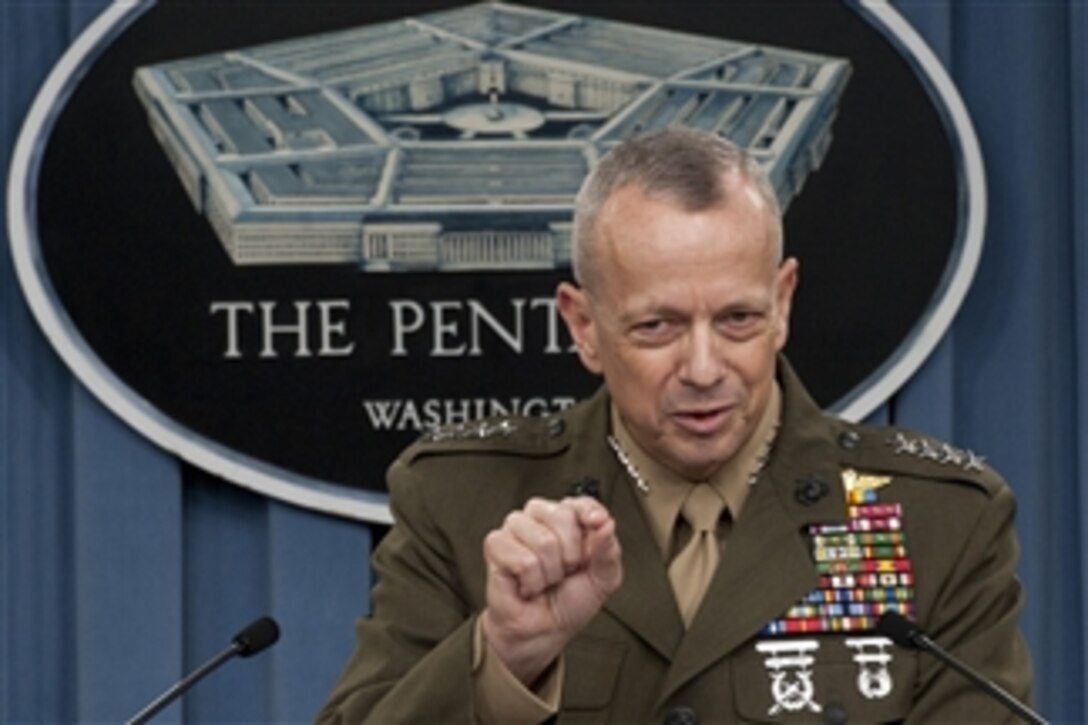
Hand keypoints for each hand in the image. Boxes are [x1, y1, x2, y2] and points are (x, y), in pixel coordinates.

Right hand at [480, 496, 622, 685]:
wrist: (543, 631)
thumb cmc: (568, 603)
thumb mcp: (603, 579)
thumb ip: (609, 550)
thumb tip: (607, 524)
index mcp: (567, 520)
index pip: (580, 501)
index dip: (590, 513)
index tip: (596, 524)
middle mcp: (540, 518)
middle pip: (562, 516)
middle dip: (570, 555)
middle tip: (564, 571)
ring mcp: (516, 529)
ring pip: (543, 540)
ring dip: (550, 572)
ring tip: (545, 579)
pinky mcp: (496, 544)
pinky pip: (524, 560)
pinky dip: (532, 581)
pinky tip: (528, 584)